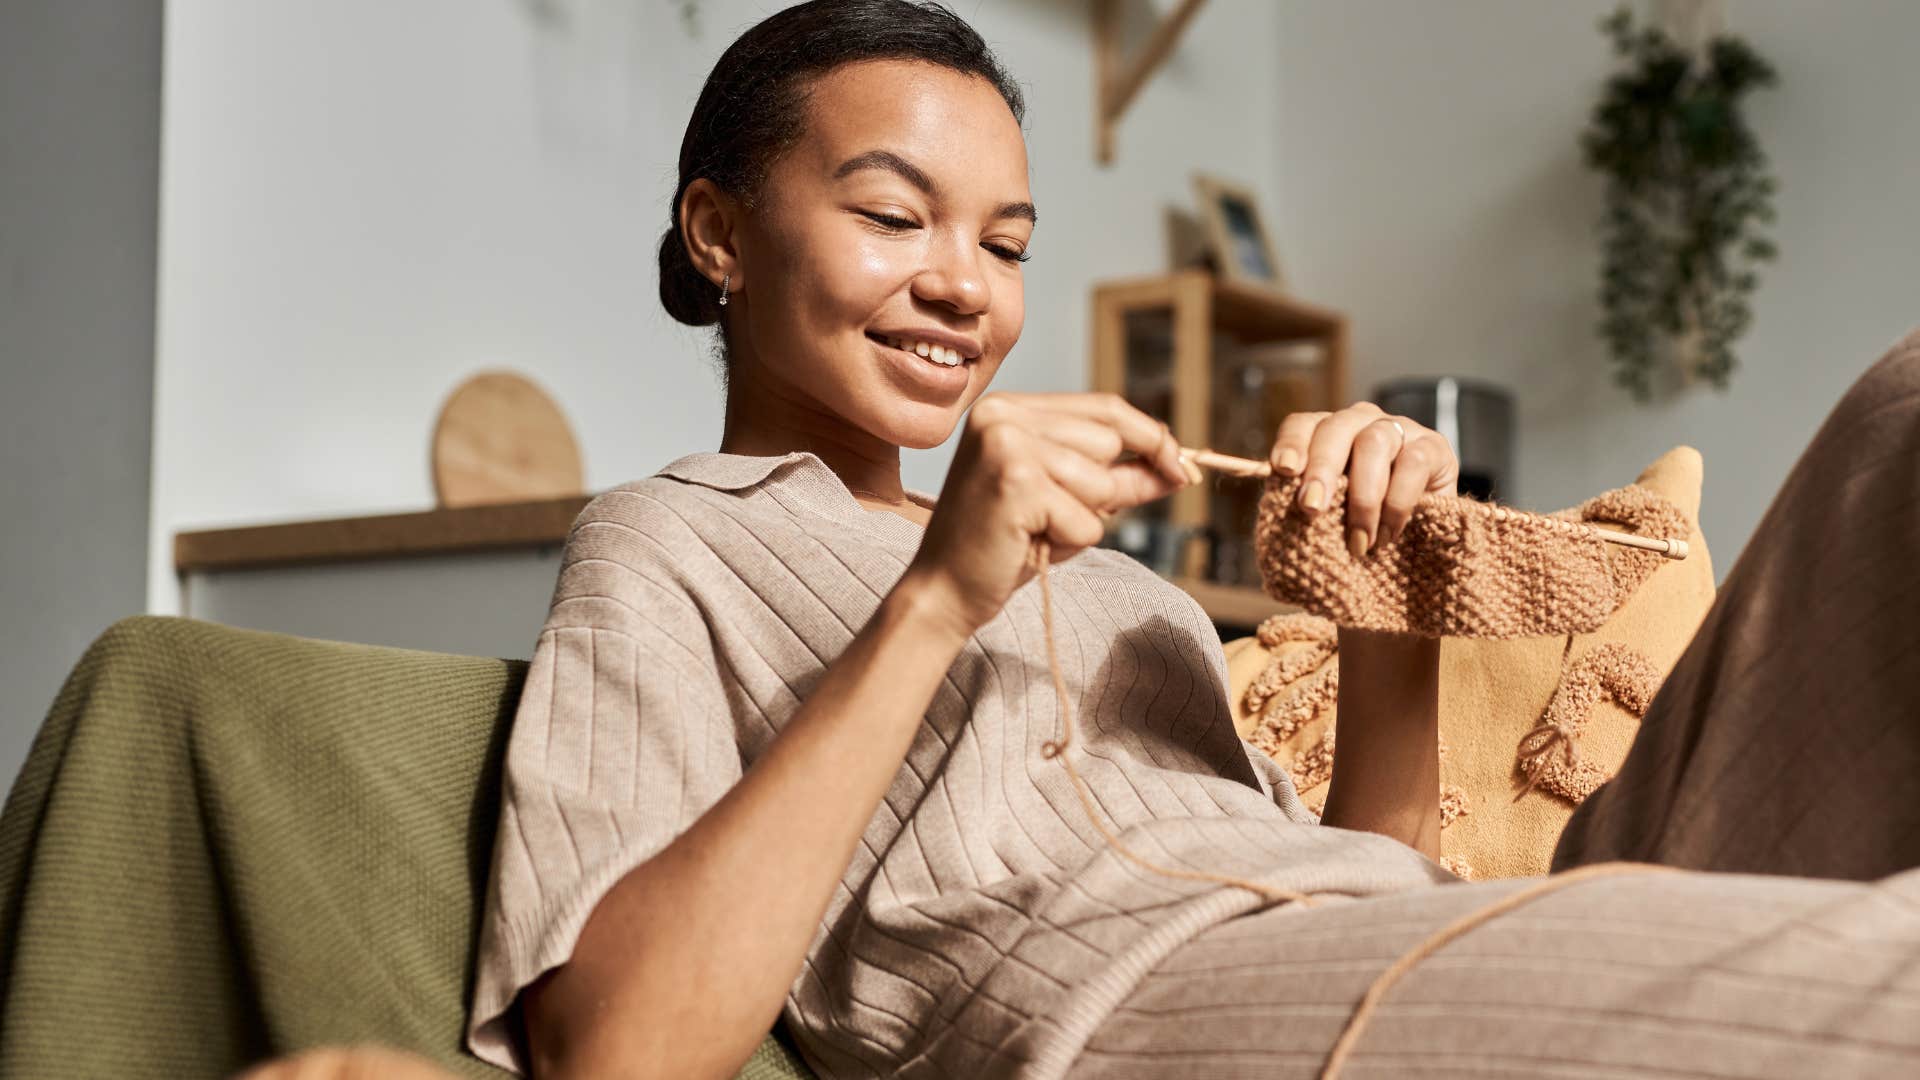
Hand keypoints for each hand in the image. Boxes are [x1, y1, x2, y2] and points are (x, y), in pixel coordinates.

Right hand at [900, 392, 1191, 642]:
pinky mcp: (1015, 482)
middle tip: (1056, 519)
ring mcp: (1007, 444)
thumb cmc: (1003, 545)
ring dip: (1084, 520)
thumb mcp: (1067, 500)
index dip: (1152, 438)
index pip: (1106, 408)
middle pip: (1110, 442)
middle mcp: (1004, 415)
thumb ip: (1118, 477)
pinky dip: (1070, 542)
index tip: (1182, 469)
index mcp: (1012, 408)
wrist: (943, 590)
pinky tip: (1028, 543)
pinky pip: (1088, 520)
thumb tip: (1179, 467)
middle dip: (1108, 490)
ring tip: (1037, 531)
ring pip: (1102, 483)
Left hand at [1267, 401, 1458, 558]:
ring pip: (1374, 441)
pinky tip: (1388, 535)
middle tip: (1312, 508)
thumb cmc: (1362, 534)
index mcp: (1327, 435)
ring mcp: (1400, 429)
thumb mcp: (1329, 520)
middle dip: (1321, 469)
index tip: (1284, 470)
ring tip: (1358, 542)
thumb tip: (1274, 504)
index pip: (1302, 424)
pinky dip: (1397, 503)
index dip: (1292, 443)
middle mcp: (1362, 422)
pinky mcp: (1434, 448)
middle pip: (1336, 427)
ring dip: (1362, 495)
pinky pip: (1412, 463)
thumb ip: (1306, 505)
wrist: (1419, 554)